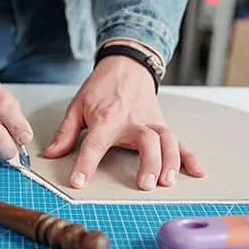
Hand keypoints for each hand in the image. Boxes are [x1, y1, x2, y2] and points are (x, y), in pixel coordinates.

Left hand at [42, 47, 204, 190]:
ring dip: (170, 161)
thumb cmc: (101, 87)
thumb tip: (51, 154)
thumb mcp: (77, 106)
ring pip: (167, 141)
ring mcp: (151, 122)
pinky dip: (189, 157)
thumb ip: (65, 133)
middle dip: (147, 163)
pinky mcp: (162, 124)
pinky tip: (196, 171)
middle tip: (144, 184)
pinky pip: (179, 141)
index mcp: (106, 118)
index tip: (79, 182)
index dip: (84, 164)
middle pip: (145, 141)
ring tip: (167, 181)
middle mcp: (132, 121)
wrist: (126, 65)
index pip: (94, 144)